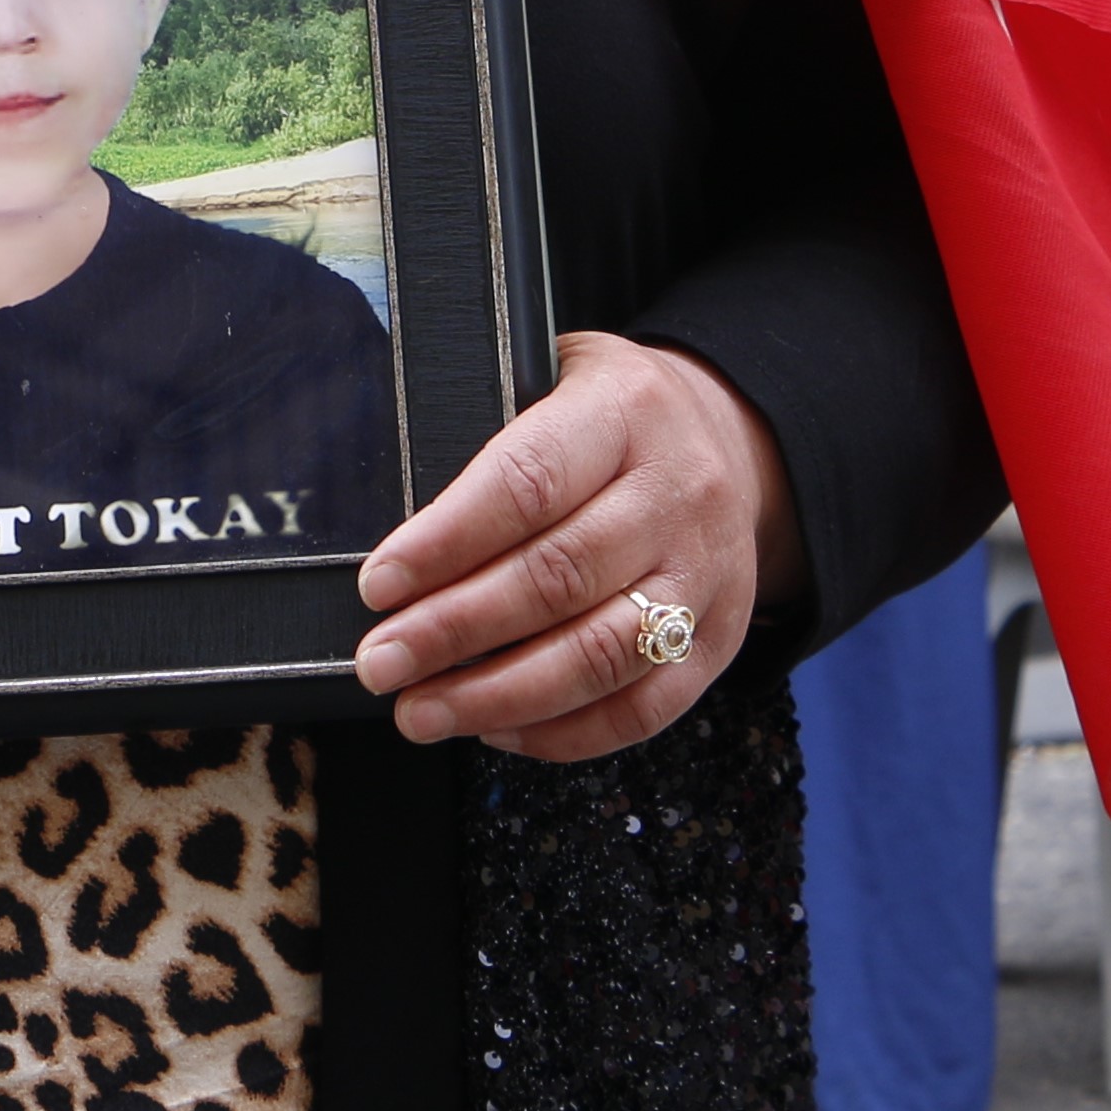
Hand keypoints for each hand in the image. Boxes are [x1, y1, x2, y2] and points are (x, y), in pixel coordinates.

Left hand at [350, 334, 805, 762]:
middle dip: (453, 632)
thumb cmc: (611, 417)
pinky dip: (562, 732)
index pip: (528, 483)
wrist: (731, 439)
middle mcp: (677, 493)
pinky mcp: (719, 638)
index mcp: (625, 411)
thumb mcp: (552, 379)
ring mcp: (706, 572)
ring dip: (498, 696)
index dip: (445, 542)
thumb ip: (487, 439)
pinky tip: (496, 727)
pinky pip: (642, 707)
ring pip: (600, 654)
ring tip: (421, 710)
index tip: (379, 585)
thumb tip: (394, 535)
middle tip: (381, 663)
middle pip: (558, 577)